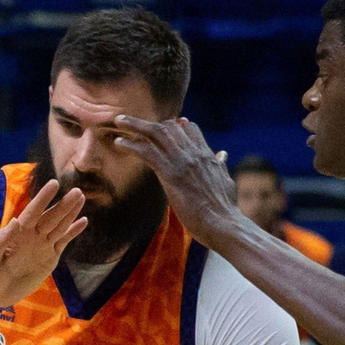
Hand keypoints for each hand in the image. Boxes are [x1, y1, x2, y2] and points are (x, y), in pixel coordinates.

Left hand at [0, 180, 87, 307]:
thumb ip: (2, 240)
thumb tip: (15, 221)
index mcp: (17, 231)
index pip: (32, 211)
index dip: (43, 198)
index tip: (54, 184)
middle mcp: (32, 234)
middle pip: (50, 216)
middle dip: (63, 204)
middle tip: (78, 191)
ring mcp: (42, 245)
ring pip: (59, 226)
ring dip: (70, 212)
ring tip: (81, 198)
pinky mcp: (50, 257)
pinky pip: (63, 241)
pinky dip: (73, 232)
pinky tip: (83, 221)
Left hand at [111, 116, 245, 247]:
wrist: (224, 224)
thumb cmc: (225, 209)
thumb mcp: (226, 180)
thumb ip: (220, 166)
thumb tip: (222, 154)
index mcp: (206, 155)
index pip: (190, 129)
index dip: (175, 125)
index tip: (162, 126)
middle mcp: (194, 153)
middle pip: (170, 126)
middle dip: (149, 122)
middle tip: (129, 121)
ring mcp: (182, 162)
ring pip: (156, 133)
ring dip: (135, 125)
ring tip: (118, 121)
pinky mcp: (171, 174)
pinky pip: (148, 152)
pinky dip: (131, 145)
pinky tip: (119, 143)